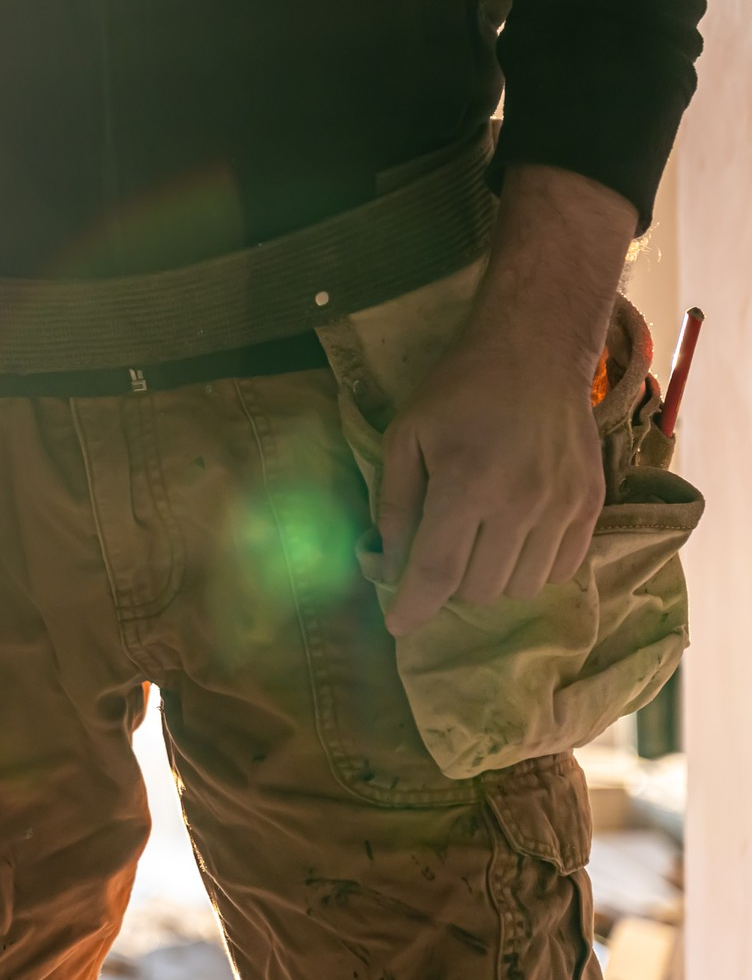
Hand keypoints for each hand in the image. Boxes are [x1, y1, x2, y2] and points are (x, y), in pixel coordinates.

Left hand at [376, 330, 602, 635]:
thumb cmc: (459, 392)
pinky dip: (530, 568)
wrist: (535, 353)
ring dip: (491, 578)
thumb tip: (388, 563)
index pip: (437, 572)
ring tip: (477, 542)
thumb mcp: (406, 437)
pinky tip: (513, 539)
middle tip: (439, 552)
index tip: (397, 626)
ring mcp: (562, 507)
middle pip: (479, 588)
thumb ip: (393, 504)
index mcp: (467, 485)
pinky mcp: (591, 506)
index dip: (413, 607)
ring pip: (521, 587)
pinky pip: (560, 570)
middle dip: (448, 585)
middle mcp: (520, 504)